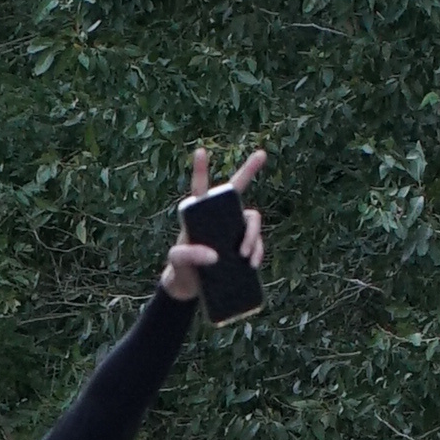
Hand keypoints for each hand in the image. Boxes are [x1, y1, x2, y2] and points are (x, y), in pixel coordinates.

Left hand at [159, 140, 266, 301]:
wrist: (188, 288)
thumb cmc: (178, 269)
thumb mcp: (177, 262)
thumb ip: (189, 255)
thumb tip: (214, 256)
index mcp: (197, 214)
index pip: (199, 188)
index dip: (201, 169)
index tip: (200, 151)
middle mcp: (217, 217)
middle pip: (237, 191)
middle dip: (249, 170)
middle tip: (261, 154)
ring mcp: (232, 230)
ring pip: (252, 220)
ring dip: (253, 235)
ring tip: (245, 256)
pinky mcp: (242, 247)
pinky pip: (256, 243)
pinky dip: (257, 252)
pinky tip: (252, 264)